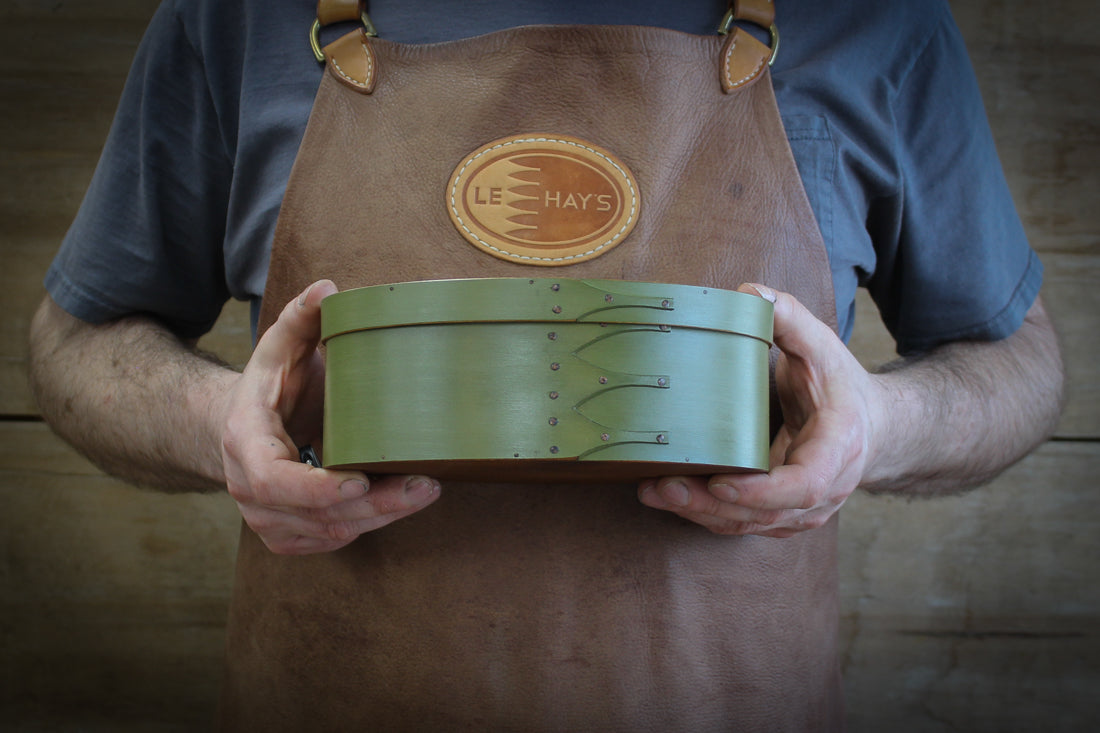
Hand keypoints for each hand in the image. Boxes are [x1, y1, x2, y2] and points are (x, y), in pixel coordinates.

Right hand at [219, 279, 440, 553]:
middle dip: (374, 505)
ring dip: (381, 516)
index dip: (317, 488)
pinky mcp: (289, 535)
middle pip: (315, 513)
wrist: (242, 429)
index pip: (274, 480)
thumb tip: (328, 288)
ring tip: (425, 489)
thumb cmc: (270, 387)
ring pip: (330, 532)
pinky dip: (368, 525)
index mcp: (245, 443)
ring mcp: (268, 519)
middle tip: (424, 485)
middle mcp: (250, 490)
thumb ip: (301, 317)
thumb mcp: (280, 347)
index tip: (360, 482)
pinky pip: (331, 541)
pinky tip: (400, 503)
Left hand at [638, 283, 882, 537]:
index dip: (763, 490)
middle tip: (663, 486)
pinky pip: (742, 524)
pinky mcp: (781, 516)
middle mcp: (824, 489)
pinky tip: (669, 497)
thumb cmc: (841, 387)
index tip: (721, 482)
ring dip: (699, 513)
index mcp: (839, 447)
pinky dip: (705, 514)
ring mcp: (803, 510)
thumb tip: (748, 292)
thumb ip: (790, 319)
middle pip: (765, 512)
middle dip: (710, 504)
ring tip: (653, 492)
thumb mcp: (824, 346)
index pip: (806, 483)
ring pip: (749, 524)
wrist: (872, 429)